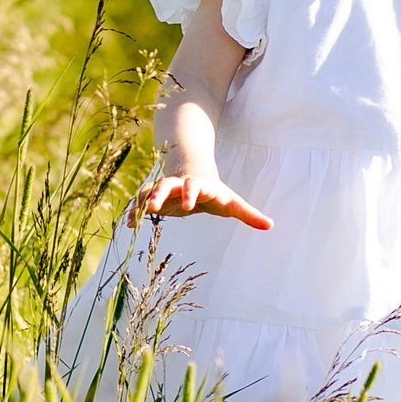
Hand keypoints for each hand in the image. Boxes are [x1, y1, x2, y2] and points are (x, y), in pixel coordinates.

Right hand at [127, 173, 275, 229]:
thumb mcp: (232, 202)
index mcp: (198, 185)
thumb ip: (249, 214)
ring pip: (149, 190)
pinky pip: (141, 202)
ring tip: (135, 218)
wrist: (193, 175)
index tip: (188, 206)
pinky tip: (129, 225)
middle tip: (153, 207)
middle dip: (159, 194)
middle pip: (166, 184)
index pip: (194, 185)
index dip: (190, 193)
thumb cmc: (215, 193)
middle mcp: (178, 184)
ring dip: (142, 202)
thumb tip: (271, 225)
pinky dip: (135, 211)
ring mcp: (164, 189)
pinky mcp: (154, 197)